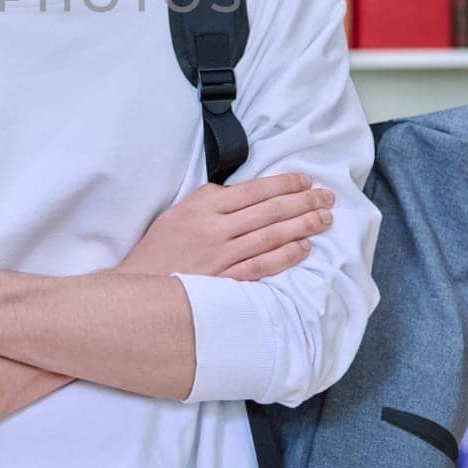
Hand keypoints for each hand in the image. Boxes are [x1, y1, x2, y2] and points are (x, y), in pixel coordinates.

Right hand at [118, 172, 334, 280]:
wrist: (140, 287)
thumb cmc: (160, 249)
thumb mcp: (179, 212)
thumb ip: (210, 200)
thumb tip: (243, 194)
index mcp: (205, 207)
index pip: (254, 190)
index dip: (284, 184)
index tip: (305, 180)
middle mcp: (216, 229)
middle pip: (269, 211)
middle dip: (303, 201)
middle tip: (327, 197)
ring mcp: (222, 256)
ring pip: (271, 236)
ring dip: (302, 226)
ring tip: (324, 219)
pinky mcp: (225, 280)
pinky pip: (262, 266)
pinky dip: (285, 255)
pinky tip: (303, 248)